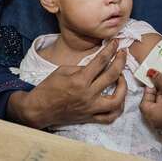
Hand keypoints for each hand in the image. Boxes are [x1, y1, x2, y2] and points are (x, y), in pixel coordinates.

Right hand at [8, 40, 126, 128]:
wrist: (38, 110)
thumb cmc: (48, 88)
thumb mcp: (62, 71)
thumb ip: (82, 67)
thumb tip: (97, 65)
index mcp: (80, 80)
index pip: (101, 60)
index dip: (111, 49)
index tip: (116, 42)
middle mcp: (88, 95)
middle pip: (112, 75)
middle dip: (121, 61)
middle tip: (123, 53)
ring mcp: (90, 108)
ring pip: (116, 100)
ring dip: (123, 87)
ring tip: (121, 78)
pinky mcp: (90, 118)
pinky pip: (109, 117)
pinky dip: (117, 109)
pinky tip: (119, 99)